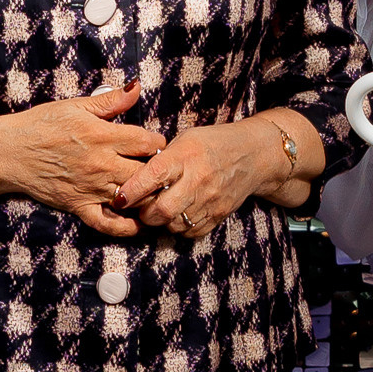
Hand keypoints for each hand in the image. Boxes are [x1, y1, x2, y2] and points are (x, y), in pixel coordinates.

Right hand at [0, 83, 164, 237]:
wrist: (10, 151)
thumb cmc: (41, 124)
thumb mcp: (76, 106)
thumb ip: (110, 101)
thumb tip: (136, 87)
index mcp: (103, 136)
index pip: (148, 142)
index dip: (158, 143)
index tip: (155, 144)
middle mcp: (101, 164)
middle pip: (146, 172)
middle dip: (157, 170)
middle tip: (157, 169)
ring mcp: (91, 188)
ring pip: (133, 197)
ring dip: (146, 196)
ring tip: (151, 192)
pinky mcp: (79, 206)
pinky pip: (107, 223)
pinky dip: (125, 227)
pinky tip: (137, 223)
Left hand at [120, 117, 283, 239]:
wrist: (252, 155)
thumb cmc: (212, 144)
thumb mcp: (184, 140)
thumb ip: (160, 159)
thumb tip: (130, 177)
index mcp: (185, 155)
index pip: (153, 176)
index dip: (133, 190)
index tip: (120, 198)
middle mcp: (198, 179)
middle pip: (162, 210)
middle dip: (145, 213)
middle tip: (141, 208)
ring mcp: (210, 200)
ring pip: (174, 225)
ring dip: (161, 222)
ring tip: (160, 209)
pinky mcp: (218, 214)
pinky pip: (190, 231)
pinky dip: (179, 227)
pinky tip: (179, 214)